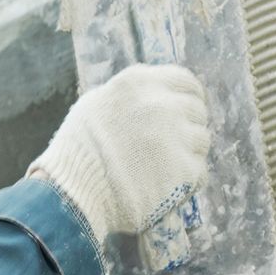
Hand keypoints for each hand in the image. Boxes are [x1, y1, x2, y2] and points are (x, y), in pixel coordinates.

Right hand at [27, 65, 209, 243]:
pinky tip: (166, 187)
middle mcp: (162, 104)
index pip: (184, 80)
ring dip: (188, 152)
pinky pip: (199, 171)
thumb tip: (153, 97)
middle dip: (188, 125)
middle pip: (196, 110)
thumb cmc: (77, 150)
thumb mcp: (95, 105)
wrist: (74, 194)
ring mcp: (176, 137)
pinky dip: (187, 181)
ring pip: (202, 140)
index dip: (188, 96)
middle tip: (171, 144)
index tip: (186, 109)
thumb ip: (129, 98)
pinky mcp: (186, 170)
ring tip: (164, 168)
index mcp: (139, 83)